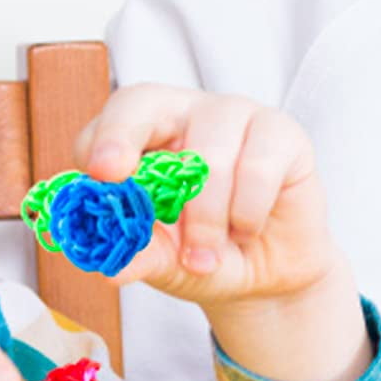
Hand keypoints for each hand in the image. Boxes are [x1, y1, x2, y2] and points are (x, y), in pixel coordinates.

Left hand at [74, 84, 367, 380]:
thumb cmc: (203, 256)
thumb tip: (111, 269)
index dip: (102, 141)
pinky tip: (247, 230)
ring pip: (207, 154)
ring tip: (205, 255)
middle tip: (114, 175)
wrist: (266, 279)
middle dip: (123, 137)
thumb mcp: (165, 264)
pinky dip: (246, 213)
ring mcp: (234, 115)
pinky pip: (256, 167)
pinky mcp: (282, 133)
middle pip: (144, 102)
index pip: (112, 120)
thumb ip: (140, 256)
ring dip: (204, 218)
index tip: (99, 175)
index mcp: (142, 136)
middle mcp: (184, 113)